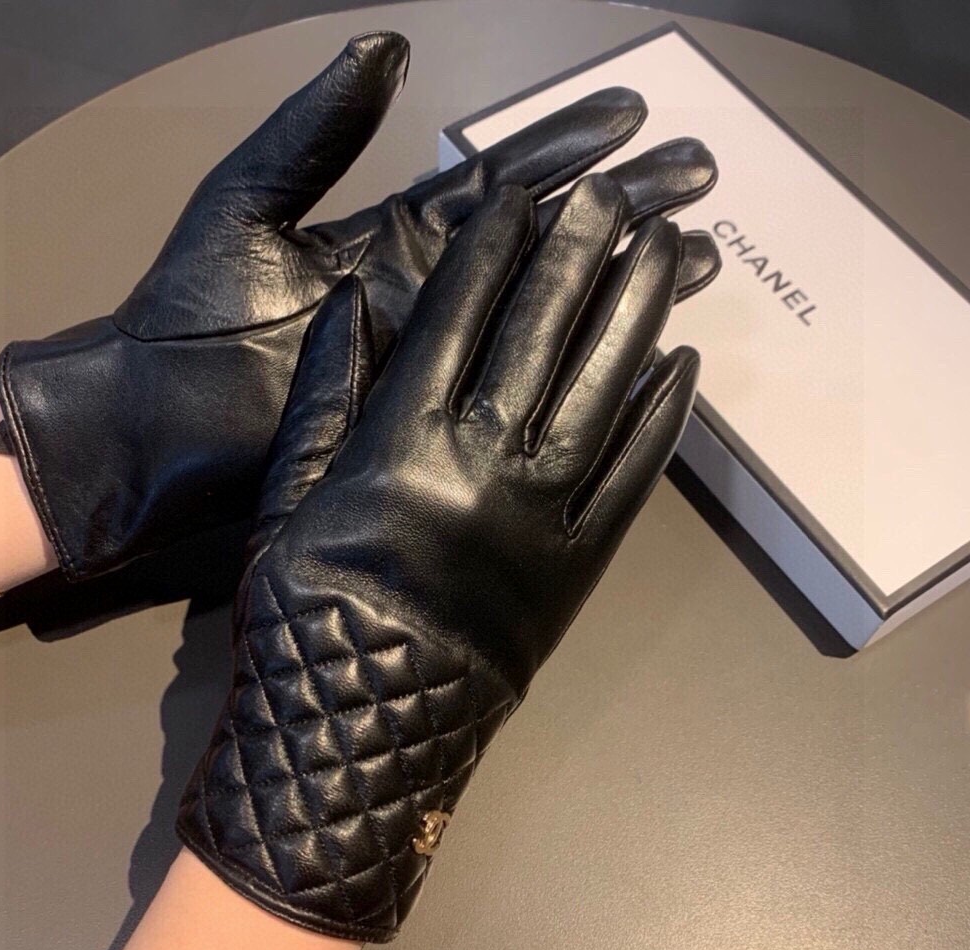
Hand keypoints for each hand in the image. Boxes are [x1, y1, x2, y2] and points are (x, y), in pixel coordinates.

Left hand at [0, 31, 718, 579]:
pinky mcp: (433, 419)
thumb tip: (390, 49)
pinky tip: (637, 355)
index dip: (566, 144)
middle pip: (545, 243)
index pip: (502, 182)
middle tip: (704, 182)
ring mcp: (437, 359)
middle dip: (622, 209)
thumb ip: (316, 134)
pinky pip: (514, 393)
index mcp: (396, 236)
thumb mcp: (246, 207)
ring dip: (621, 287)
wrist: (161, 427)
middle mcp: (432, 293)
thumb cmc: (191, 315)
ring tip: (704, 258)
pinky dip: (574, 374)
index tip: (638, 116)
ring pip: (548, 316)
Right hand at [177, 174, 718, 941]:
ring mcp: (543, 512)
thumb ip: (322, 400)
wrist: (355, 736)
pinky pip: (632, 479)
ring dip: (636, 311)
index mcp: (401, 442)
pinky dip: (660, 419)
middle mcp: (482, 461)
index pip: (454, 320)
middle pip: (539, 336)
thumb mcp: (285, 502)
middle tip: (609, 195)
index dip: (487, 251)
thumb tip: (355, 303)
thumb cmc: (304, 616)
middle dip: (574, 254)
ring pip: (601, 390)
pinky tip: (684, 363)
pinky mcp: (582, 563)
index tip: (516, 194)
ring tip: (664, 248)